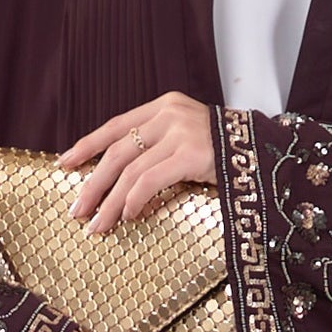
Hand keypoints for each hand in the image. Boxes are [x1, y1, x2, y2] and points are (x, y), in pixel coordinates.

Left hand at [57, 92, 214, 233]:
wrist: (266, 154)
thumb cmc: (227, 154)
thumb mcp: (188, 138)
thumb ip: (159, 145)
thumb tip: (120, 177)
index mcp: (164, 106)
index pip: (116, 125)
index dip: (88, 145)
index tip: (65, 164)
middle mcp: (169, 114)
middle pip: (118, 151)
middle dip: (93, 183)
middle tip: (77, 209)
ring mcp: (181, 132)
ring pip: (131, 171)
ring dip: (110, 202)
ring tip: (98, 225)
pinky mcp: (192, 153)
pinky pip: (150, 180)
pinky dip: (134, 200)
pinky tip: (129, 215)